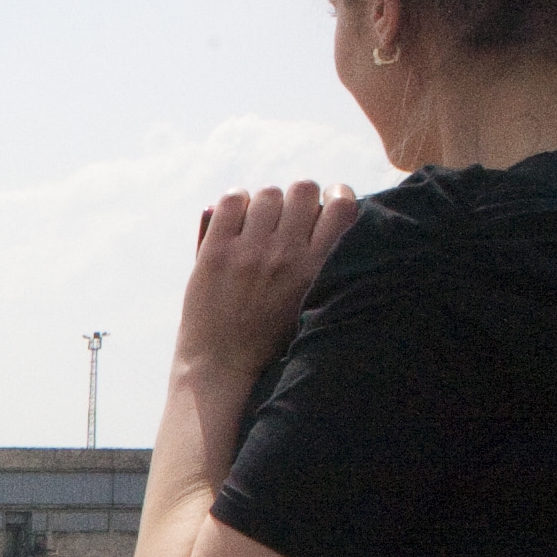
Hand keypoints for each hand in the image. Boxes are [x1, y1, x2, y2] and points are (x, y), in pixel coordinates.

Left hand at [174, 182, 358, 379]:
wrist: (222, 367)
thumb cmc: (272, 339)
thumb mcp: (315, 302)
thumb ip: (325, 263)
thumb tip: (328, 216)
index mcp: (318, 268)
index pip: (342, 205)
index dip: (337, 196)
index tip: (328, 203)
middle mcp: (286, 254)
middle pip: (303, 189)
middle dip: (299, 198)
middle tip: (290, 217)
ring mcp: (249, 251)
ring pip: (268, 193)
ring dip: (267, 202)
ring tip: (261, 221)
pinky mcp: (215, 252)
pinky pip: (231, 200)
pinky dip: (237, 201)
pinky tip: (238, 215)